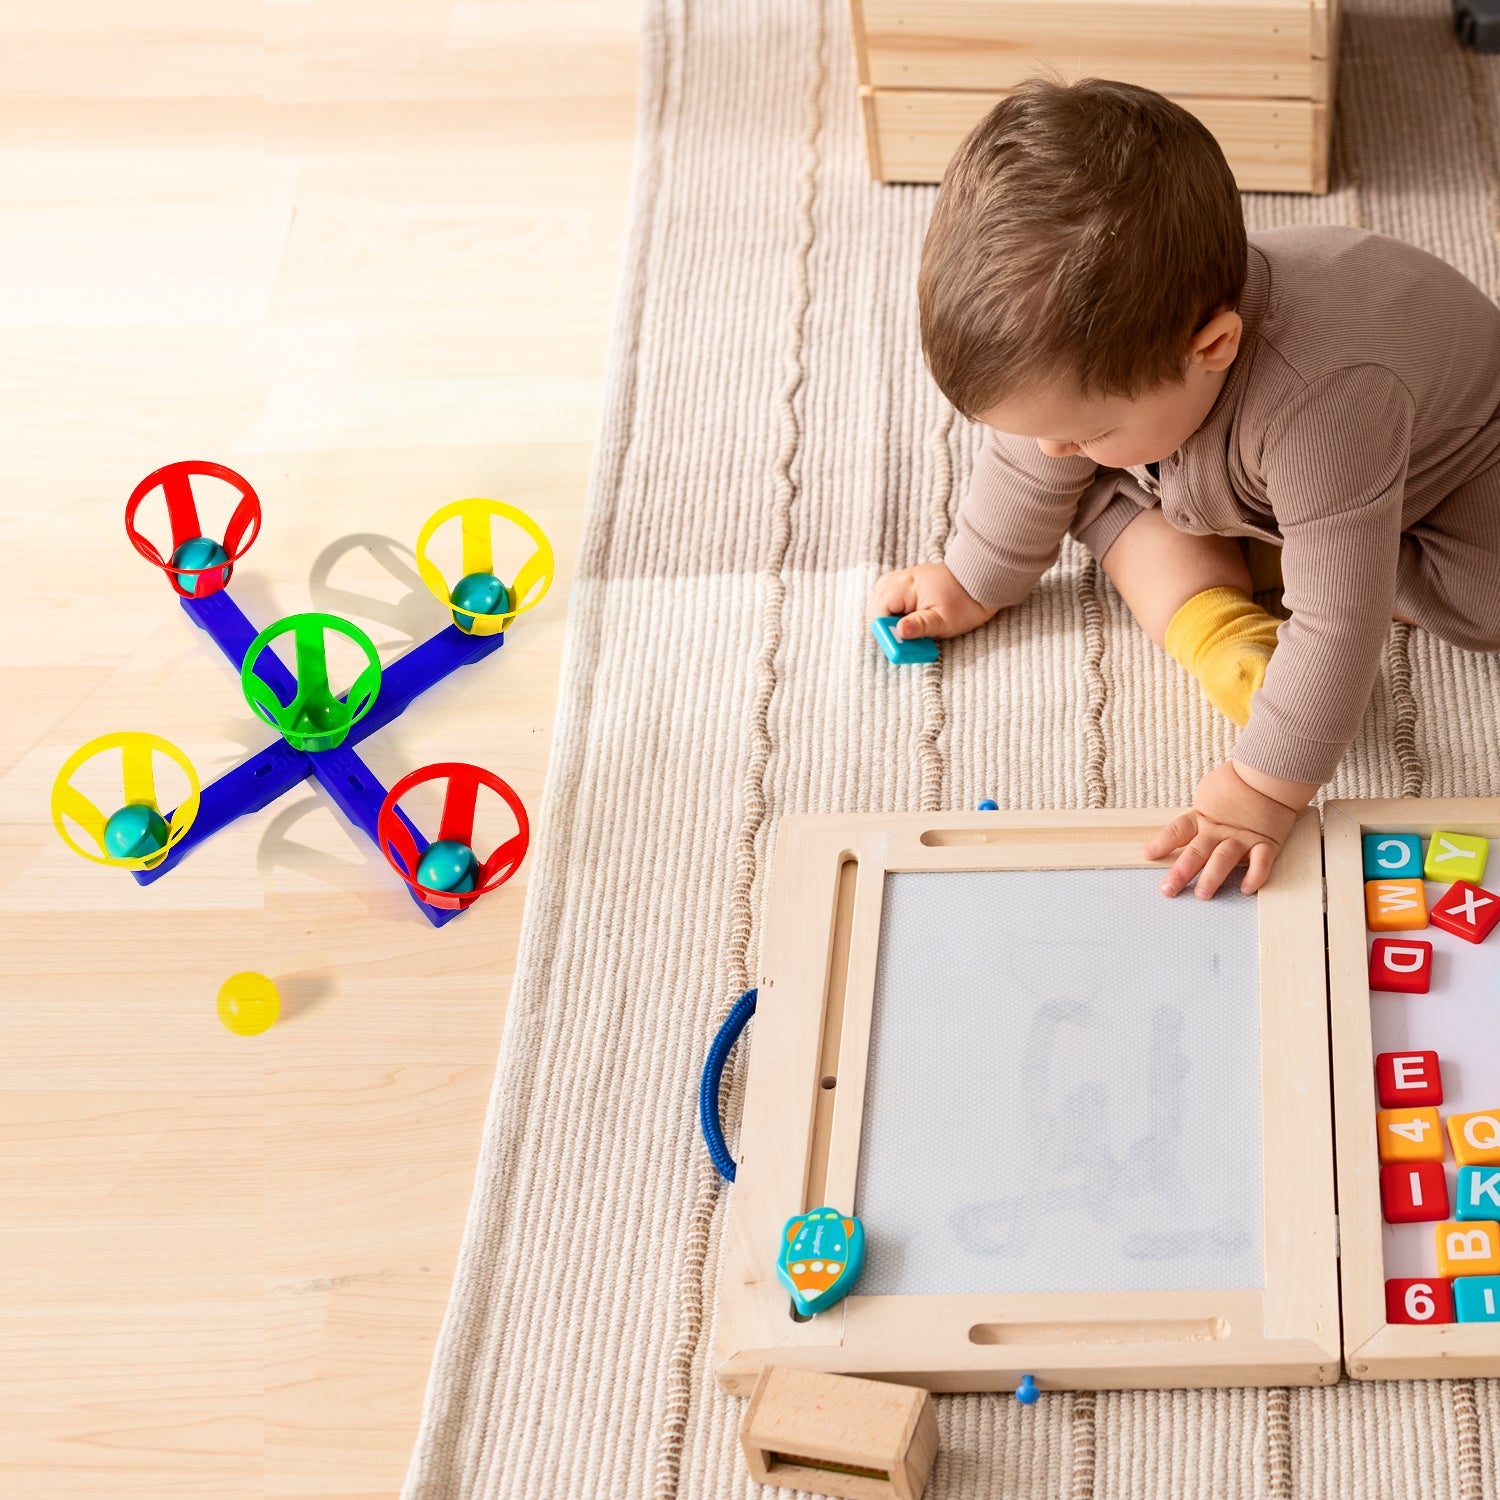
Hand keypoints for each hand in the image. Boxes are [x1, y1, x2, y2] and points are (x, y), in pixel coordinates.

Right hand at [868, 563, 997, 640]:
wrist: (980, 583)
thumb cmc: (964, 602)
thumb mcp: (943, 620)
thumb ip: (919, 626)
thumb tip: (899, 632)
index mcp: (904, 586)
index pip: (878, 613)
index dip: (885, 633)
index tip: (899, 646)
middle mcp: (896, 579)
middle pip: (875, 609)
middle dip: (887, 628)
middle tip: (906, 640)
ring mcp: (899, 579)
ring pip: (880, 605)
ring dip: (890, 621)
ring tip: (909, 630)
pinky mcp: (903, 584)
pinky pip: (888, 601)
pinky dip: (895, 613)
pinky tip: (908, 621)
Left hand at [1143, 760, 1307, 898]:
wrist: (1270, 773)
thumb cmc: (1237, 781)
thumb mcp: (1208, 792)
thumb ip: (1198, 812)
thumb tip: (1187, 824)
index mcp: (1202, 817)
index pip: (1177, 831)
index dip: (1160, 843)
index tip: (1146, 855)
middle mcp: (1219, 830)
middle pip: (1196, 851)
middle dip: (1181, 872)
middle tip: (1168, 889)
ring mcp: (1243, 837)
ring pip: (1224, 859)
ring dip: (1212, 877)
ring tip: (1202, 893)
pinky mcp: (1267, 842)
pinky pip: (1261, 862)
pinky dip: (1255, 876)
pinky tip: (1246, 889)